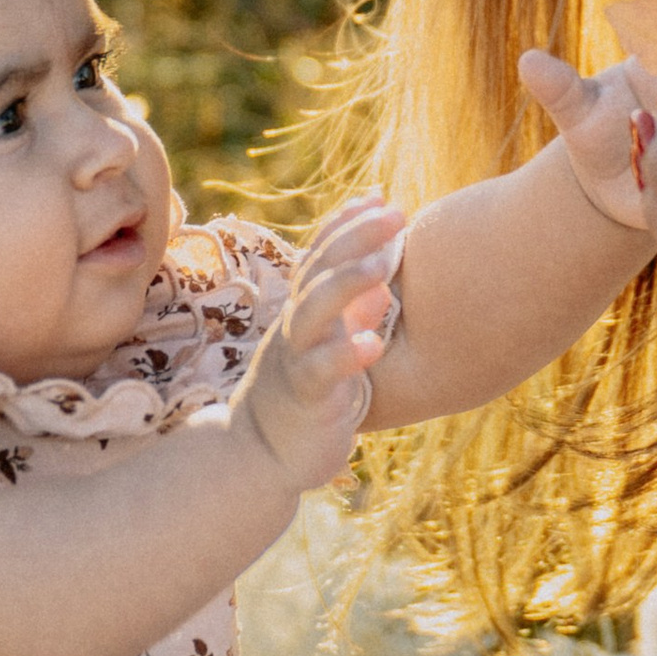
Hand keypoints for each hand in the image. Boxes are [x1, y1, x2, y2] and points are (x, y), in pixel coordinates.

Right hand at [234, 198, 402, 488]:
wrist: (260, 458)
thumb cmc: (305, 398)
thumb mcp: (330, 347)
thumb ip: (354, 310)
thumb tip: (383, 277)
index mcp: (304, 312)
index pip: (321, 256)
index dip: (347, 224)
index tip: (380, 197)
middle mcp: (295, 328)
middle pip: (318, 271)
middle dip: (355, 238)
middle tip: (396, 214)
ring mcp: (295, 360)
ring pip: (313, 313)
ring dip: (347, 284)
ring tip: (384, 266)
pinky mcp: (305, 399)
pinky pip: (320, 372)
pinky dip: (344, 355)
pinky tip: (373, 344)